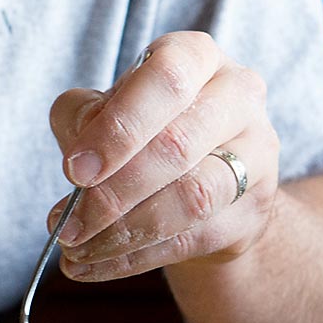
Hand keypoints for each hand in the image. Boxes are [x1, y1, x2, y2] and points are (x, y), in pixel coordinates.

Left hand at [46, 31, 279, 279]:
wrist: (205, 178)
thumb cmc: (142, 129)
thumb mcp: (103, 108)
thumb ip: (83, 117)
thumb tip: (80, 158)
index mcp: (196, 56)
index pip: (165, 81)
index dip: (117, 128)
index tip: (73, 171)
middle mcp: (238, 96)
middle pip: (177, 145)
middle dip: (112, 192)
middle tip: (63, 224)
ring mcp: (258, 153)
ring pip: (191, 198)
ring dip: (122, 232)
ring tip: (73, 249)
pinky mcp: (257, 209)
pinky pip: (193, 239)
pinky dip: (134, 258)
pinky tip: (91, 265)